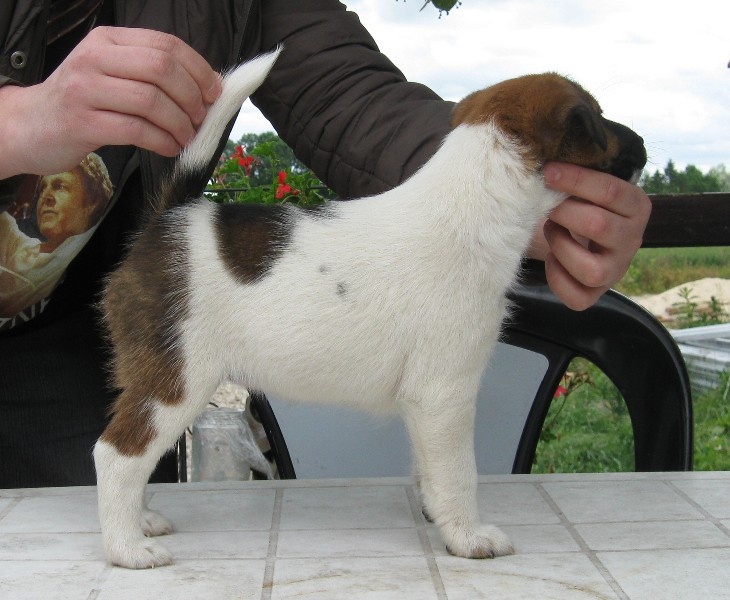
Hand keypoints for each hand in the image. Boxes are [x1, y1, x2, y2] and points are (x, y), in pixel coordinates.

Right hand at [0, 27, 221, 177]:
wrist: (30, 126)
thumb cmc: (82, 102)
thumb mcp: (112, 75)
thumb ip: (152, 75)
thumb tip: (207, 85)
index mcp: (108, 41)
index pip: (165, 45)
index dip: (198, 70)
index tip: (213, 93)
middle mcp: (95, 58)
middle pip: (161, 69)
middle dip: (191, 97)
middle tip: (200, 118)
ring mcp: (86, 90)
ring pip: (151, 100)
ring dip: (179, 123)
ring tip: (185, 137)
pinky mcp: (83, 123)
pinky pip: (136, 130)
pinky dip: (162, 141)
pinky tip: (169, 148)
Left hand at [530, 162, 651, 310]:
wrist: (585, 235)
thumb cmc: (581, 202)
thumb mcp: (587, 185)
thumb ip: (576, 172)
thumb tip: (542, 158)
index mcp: (636, 206)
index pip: (610, 191)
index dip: (575, 180)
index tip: (548, 171)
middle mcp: (633, 240)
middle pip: (597, 226)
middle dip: (563, 213)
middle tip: (549, 206)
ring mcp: (616, 270)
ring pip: (590, 268)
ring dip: (560, 246)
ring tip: (551, 231)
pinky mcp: (596, 293)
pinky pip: (576, 296)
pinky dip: (556, 277)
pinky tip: (553, 259)